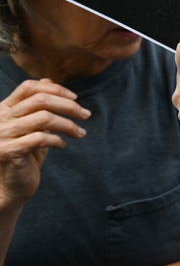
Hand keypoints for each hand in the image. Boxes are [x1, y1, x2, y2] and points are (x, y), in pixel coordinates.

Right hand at [0, 79, 87, 205]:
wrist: (10, 184)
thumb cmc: (25, 152)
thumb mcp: (32, 125)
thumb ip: (38, 106)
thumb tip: (48, 81)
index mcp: (4, 109)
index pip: (29, 87)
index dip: (55, 89)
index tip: (75, 98)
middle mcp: (0, 119)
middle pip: (40, 100)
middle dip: (68, 106)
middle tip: (85, 115)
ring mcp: (2, 135)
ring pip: (43, 119)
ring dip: (68, 124)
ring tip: (79, 132)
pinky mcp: (8, 152)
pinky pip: (40, 139)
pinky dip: (57, 140)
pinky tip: (63, 144)